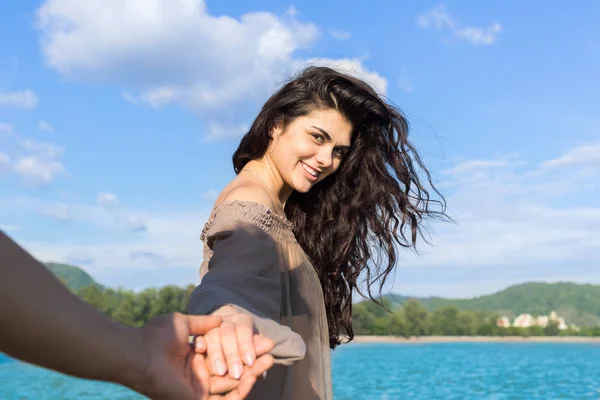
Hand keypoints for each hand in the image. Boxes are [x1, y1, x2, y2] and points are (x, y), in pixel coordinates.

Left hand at [125, 312, 273, 398]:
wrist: (141, 354)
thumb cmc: (156, 337)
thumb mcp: (184, 325)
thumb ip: (203, 324)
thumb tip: (221, 319)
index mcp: (194, 361)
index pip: (225, 357)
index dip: (243, 349)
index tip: (259, 339)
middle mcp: (198, 377)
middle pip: (233, 371)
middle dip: (253, 361)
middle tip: (269, 350)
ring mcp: (199, 391)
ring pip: (233, 386)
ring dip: (252, 374)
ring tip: (268, 360)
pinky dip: (241, 389)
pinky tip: (252, 375)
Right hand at [205, 306, 259, 379]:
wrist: (231, 339)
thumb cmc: (247, 348)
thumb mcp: (255, 348)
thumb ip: (259, 350)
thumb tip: (269, 355)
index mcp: (242, 320)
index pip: (244, 329)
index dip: (246, 345)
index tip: (250, 361)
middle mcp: (226, 321)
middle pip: (227, 333)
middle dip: (232, 354)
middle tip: (236, 373)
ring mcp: (211, 327)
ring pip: (212, 336)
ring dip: (216, 354)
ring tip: (221, 372)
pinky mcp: (199, 335)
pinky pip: (198, 337)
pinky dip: (199, 343)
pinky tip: (200, 350)